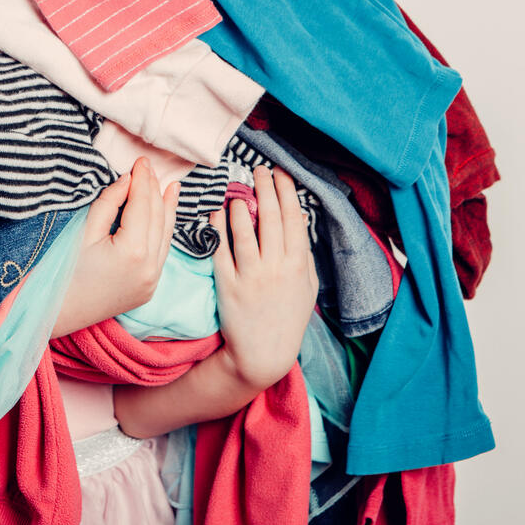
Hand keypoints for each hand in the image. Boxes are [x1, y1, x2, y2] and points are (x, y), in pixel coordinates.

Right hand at [51, 157, 178, 337]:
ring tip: (171, 187)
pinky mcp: (150, 289)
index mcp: (133, 251)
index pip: (143, 205)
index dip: (142, 180)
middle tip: (149, 167)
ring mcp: (153, 281)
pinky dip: (164, 231)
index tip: (141, 160)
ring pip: (166, 236)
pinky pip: (162, 253)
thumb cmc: (63, 272)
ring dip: (168, 209)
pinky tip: (164, 217)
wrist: (57, 314)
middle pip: (158, 218)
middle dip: (154, 190)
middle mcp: (150, 268)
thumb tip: (128, 181)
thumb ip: (110, 203)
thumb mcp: (84, 231)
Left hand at [210, 165, 318, 389]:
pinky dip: (219, 228)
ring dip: (240, 205)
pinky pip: (222, 249)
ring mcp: (251, 276)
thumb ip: (304, 254)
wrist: (264, 354)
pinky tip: (217, 212)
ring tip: (238, 190)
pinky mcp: (228, 285)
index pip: (292, 219)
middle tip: (258, 170)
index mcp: (298, 265)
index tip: (280, 173)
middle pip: (270, 218)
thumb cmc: (287, 317)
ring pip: (244, 231)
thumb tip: (300, 220)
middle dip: (265, 189)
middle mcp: (276, 267)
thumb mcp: (307, 287)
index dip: (286, 192)